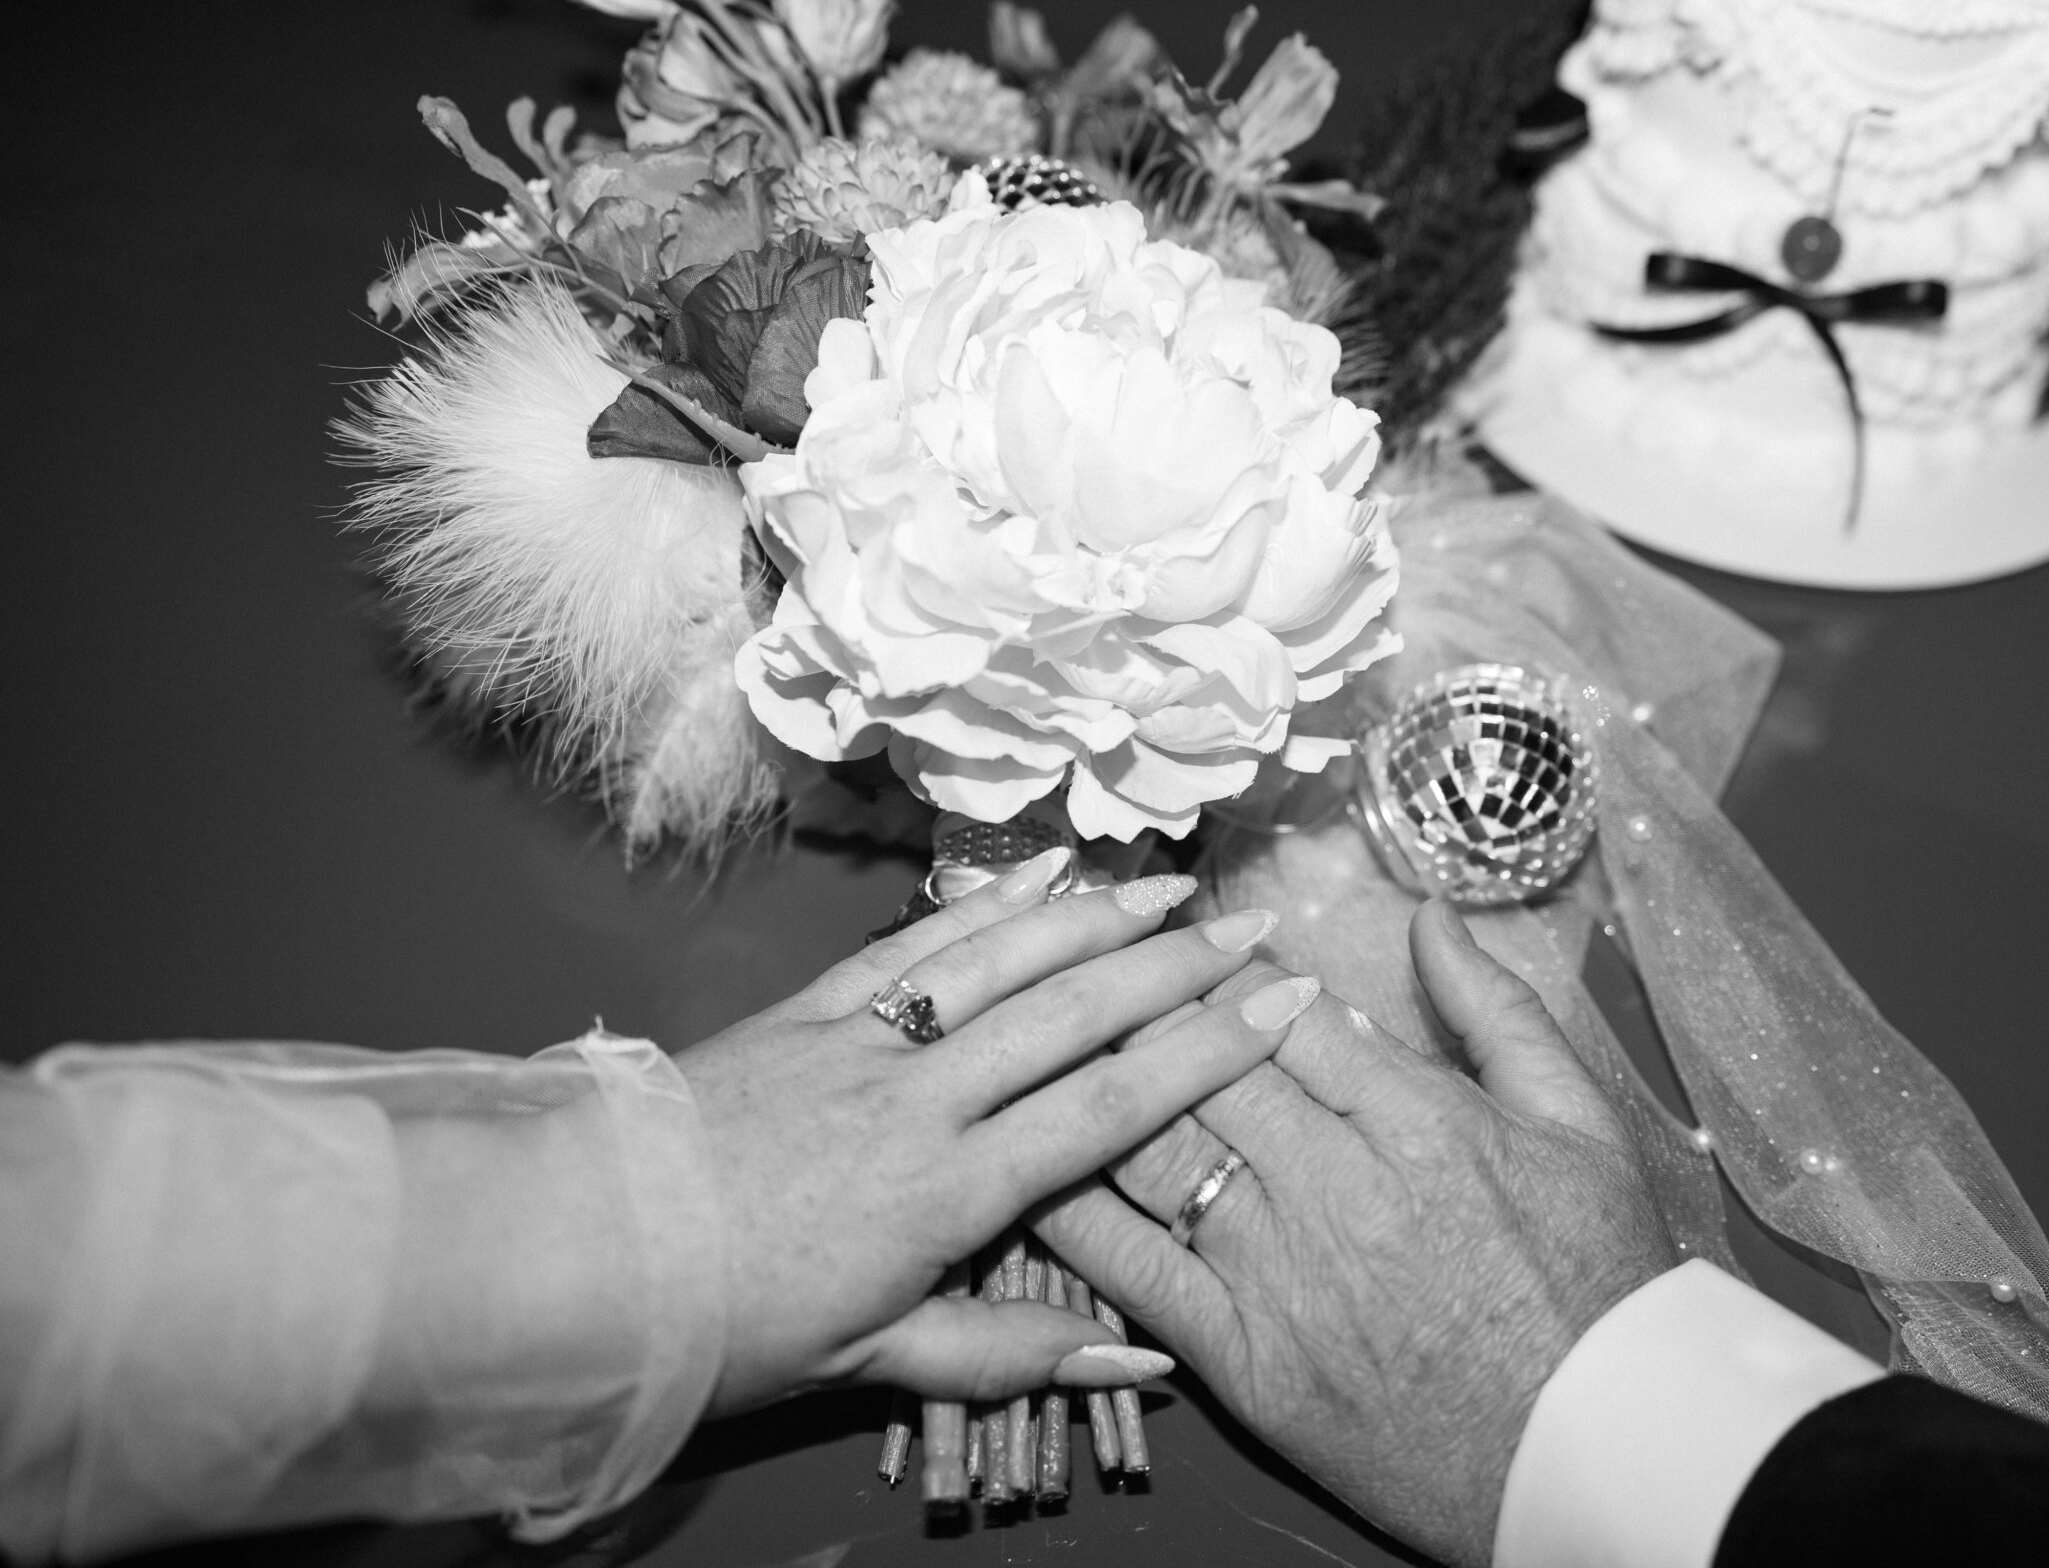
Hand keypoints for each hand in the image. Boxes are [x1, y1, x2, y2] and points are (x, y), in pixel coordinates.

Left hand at [674, 853, 1315, 1414]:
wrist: (578, 1254)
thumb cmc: (727, 1328)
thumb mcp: (874, 1365)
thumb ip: (1010, 1356)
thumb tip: (1146, 1361)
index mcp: (950, 1191)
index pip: (1108, 1105)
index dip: (1204, 1053)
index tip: (1280, 1007)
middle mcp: (923, 1096)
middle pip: (1072, 1013)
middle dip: (1173, 967)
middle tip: (1253, 929)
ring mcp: (863, 1041)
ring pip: (1000, 960)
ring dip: (1092, 917)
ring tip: (1168, 885)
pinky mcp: (806, 1010)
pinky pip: (912, 943)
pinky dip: (982, 902)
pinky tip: (1038, 874)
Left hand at [1037, 902, 1679, 1567]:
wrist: (1592, 1450)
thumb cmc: (1595, 1283)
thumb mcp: (1580, 1124)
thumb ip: (1496, 1012)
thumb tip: (1428, 917)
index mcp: (1421, 1121)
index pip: (1285, 1013)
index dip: (1226, 968)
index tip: (1191, 940)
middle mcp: (1340, 1189)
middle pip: (1203, 1066)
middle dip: (1140, 1006)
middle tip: (1093, 968)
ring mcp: (1283, 1278)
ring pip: (1155, 1149)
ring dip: (1094, 1085)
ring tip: (1051, 1039)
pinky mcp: (1245, 1360)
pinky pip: (1134, 1270)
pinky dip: (1075, 1214)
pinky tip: (1037, 1166)